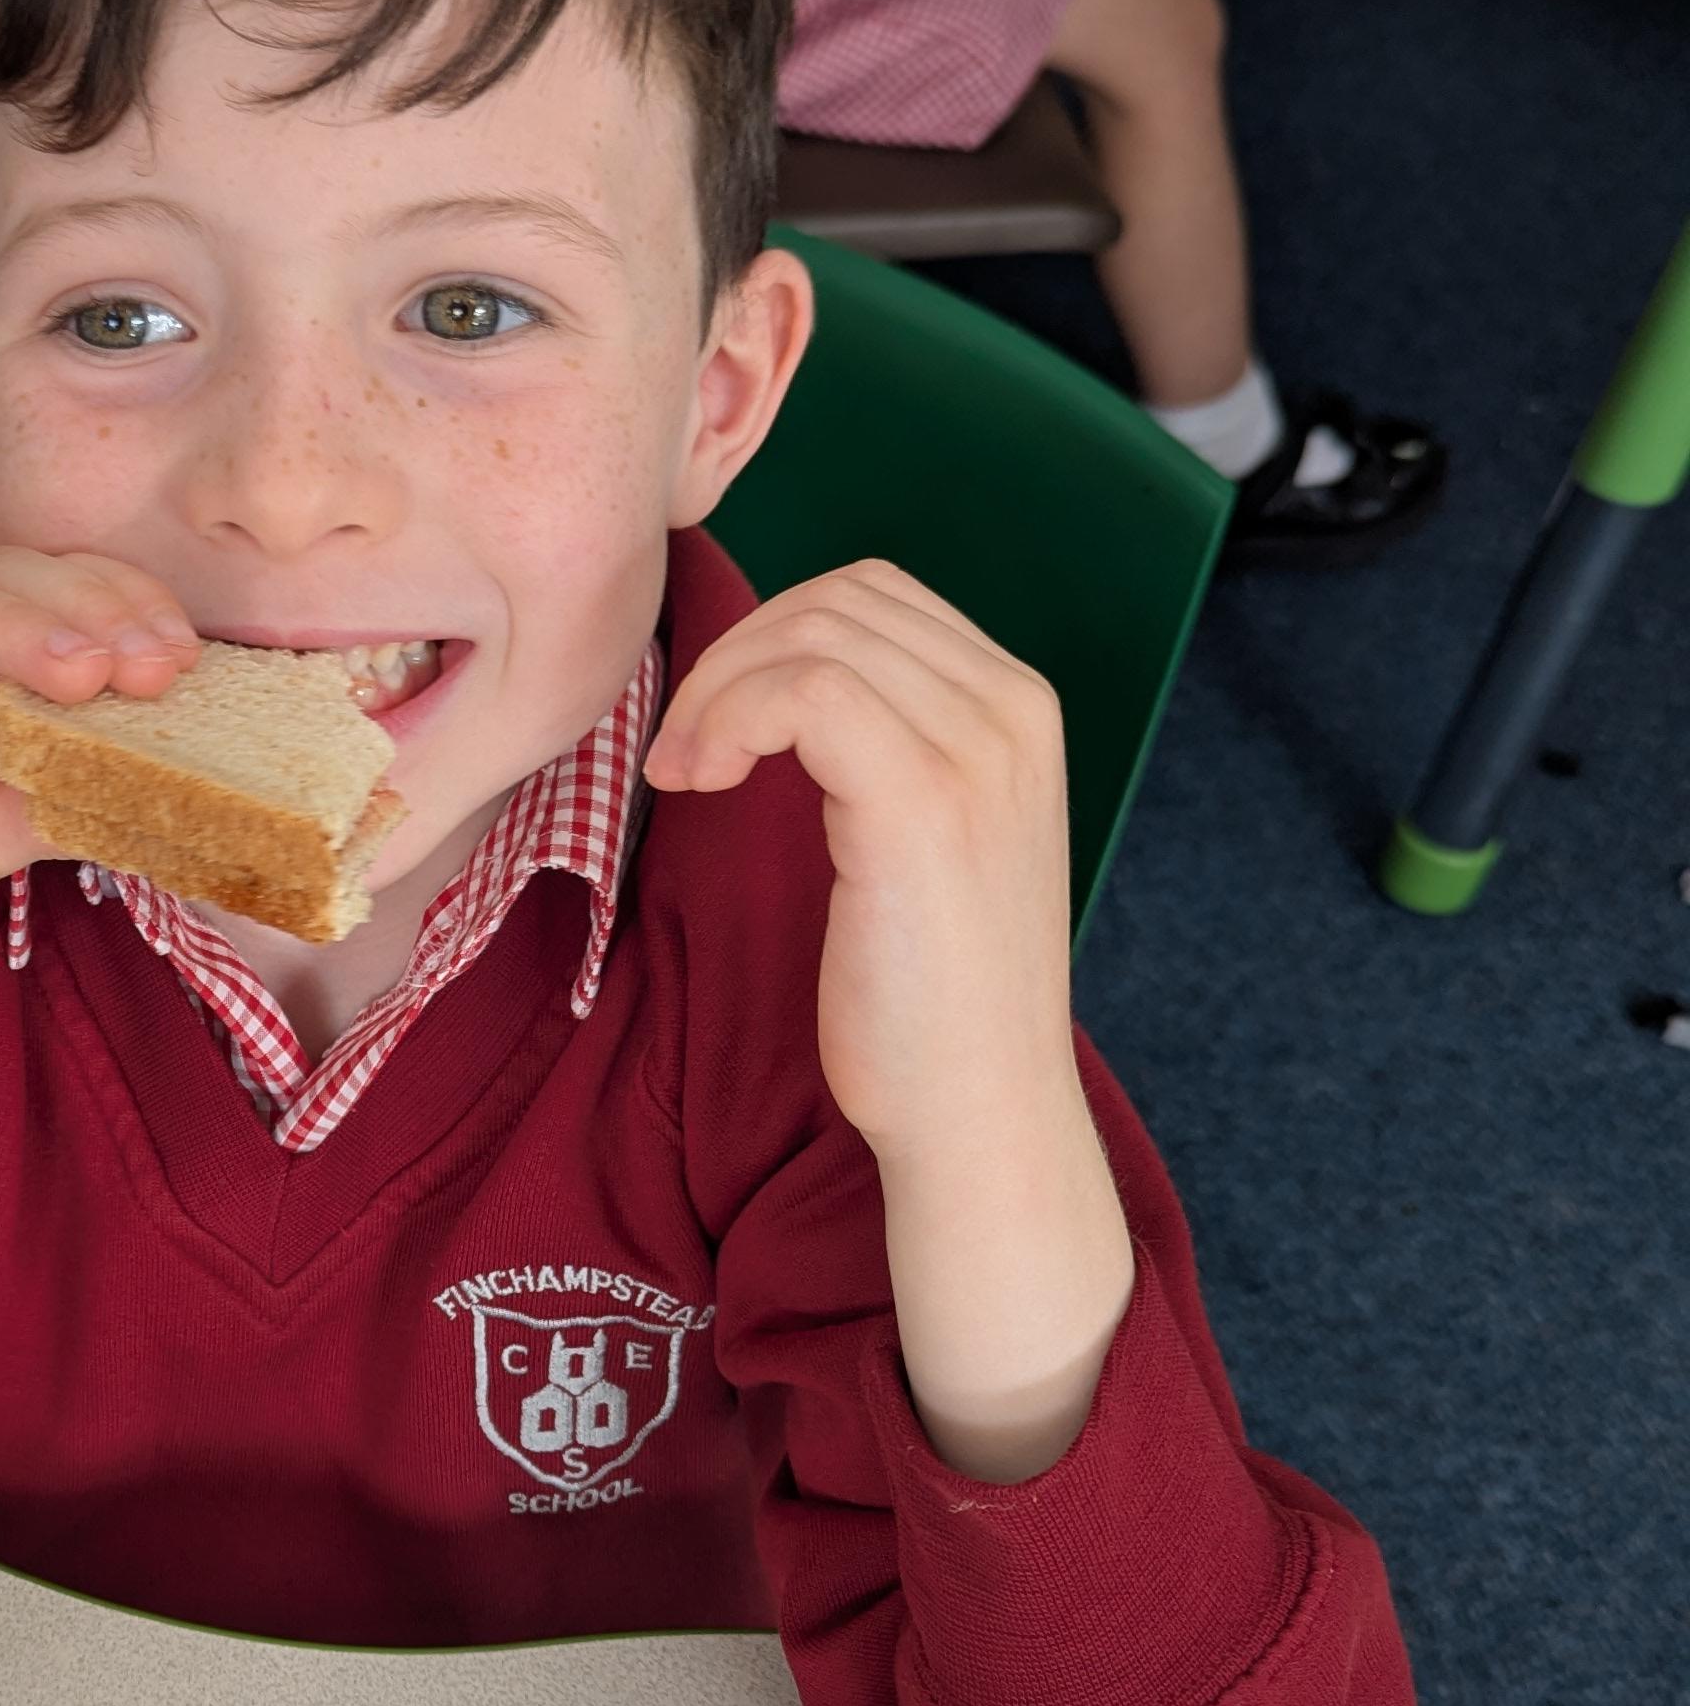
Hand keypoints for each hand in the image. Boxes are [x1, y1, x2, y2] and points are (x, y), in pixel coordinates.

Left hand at [646, 563, 1132, 1476]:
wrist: (976, 1109)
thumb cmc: (929, 997)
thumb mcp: (918, 841)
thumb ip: (880, 746)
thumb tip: (768, 681)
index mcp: (1019, 708)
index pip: (873, 596)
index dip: (769, 639)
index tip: (717, 727)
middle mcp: (1014, 710)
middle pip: (839, 599)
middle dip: (736, 655)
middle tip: (685, 750)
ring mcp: (978, 750)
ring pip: (813, 635)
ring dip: (719, 690)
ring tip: (688, 774)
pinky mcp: (924, 799)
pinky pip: (802, 692)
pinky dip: (727, 718)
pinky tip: (699, 781)